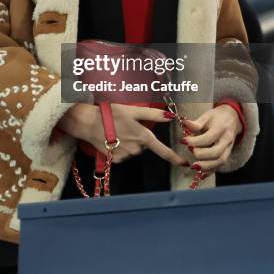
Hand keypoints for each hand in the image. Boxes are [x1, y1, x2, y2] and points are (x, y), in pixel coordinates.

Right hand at [57, 103, 186, 165]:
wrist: (89, 123)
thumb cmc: (111, 114)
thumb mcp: (133, 110)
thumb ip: (153, 114)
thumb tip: (170, 116)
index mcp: (143, 136)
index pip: (163, 150)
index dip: (174, 157)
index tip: (184, 163)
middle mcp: (136, 149)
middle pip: (145, 145)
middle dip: (140, 137)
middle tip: (128, 126)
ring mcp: (126, 156)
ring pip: (134, 150)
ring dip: (130, 142)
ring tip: (118, 131)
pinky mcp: (116, 160)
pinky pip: (124, 154)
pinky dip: (121, 147)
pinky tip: (112, 138)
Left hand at [182, 104, 242, 170]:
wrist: (232, 119)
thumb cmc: (217, 117)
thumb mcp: (207, 115)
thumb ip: (196, 123)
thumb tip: (184, 123)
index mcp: (221, 128)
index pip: (208, 138)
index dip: (195, 141)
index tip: (182, 141)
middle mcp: (226, 140)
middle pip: (216, 152)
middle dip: (202, 155)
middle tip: (190, 151)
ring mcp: (228, 149)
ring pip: (220, 161)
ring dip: (206, 166)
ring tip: (193, 166)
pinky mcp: (227, 155)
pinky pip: (220, 166)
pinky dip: (210, 171)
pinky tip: (200, 174)